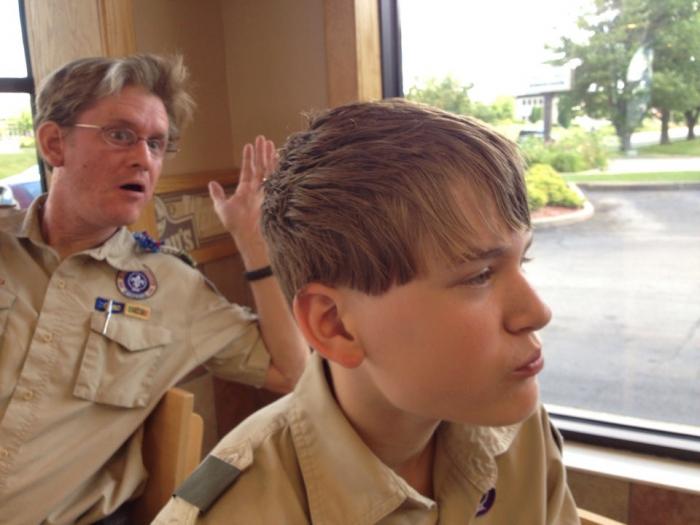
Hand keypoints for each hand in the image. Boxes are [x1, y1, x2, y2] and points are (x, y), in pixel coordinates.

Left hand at [209, 136, 275, 255]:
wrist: (250, 234)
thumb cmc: (236, 224)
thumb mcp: (222, 208)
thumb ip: (218, 195)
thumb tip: (211, 183)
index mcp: (245, 190)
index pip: (248, 170)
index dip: (248, 158)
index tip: (249, 145)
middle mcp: (257, 188)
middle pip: (259, 166)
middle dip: (260, 152)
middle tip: (261, 138)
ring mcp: (266, 190)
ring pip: (268, 169)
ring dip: (268, 155)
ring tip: (268, 142)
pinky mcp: (273, 193)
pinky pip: (275, 177)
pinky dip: (277, 166)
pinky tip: (278, 155)